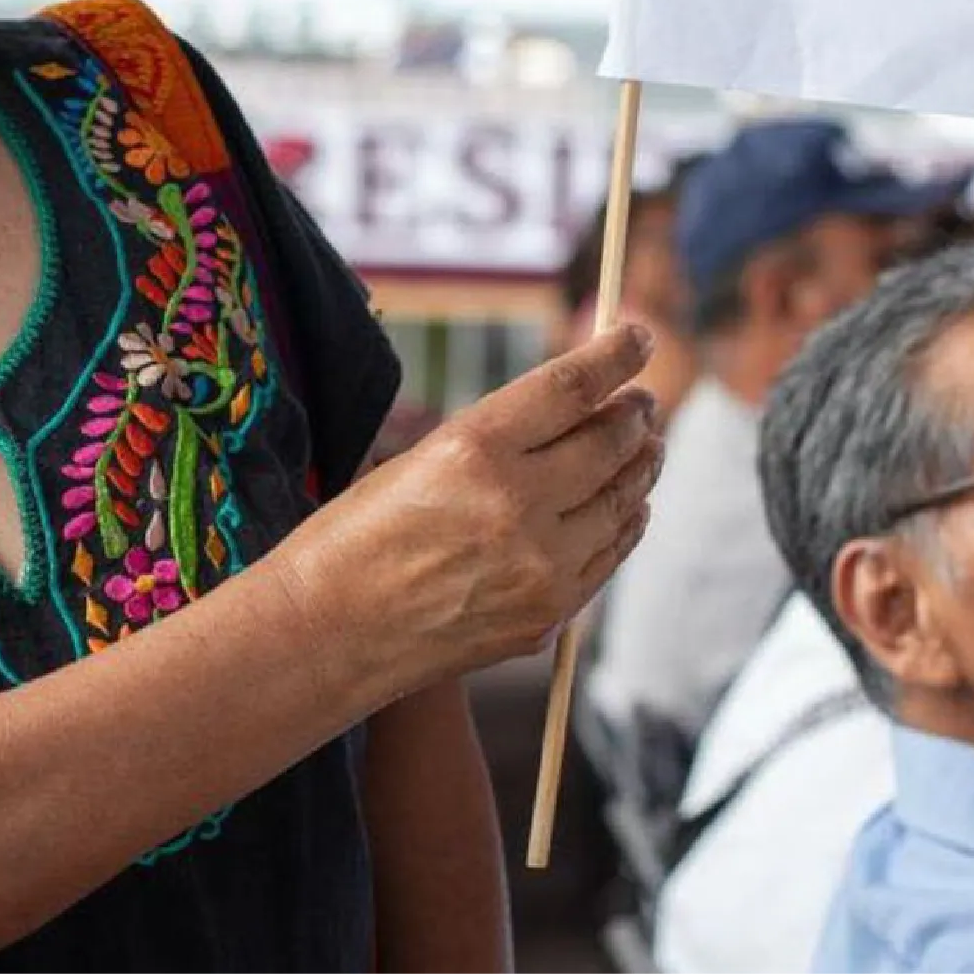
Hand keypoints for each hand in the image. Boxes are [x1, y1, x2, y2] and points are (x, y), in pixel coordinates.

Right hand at [275, 326, 662, 699]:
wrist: (327, 635)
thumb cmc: (354, 536)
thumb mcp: (418, 459)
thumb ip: (497, 436)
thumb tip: (570, 405)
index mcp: (474, 449)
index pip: (573, 387)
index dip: (616, 355)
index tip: (638, 337)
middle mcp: (517, 504)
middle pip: (609, 441)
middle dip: (634, 412)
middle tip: (642, 399)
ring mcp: (540, 567)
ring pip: (623, 500)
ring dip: (641, 465)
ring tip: (647, 446)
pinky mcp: (548, 615)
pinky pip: (609, 556)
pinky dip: (627, 522)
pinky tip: (630, 507)